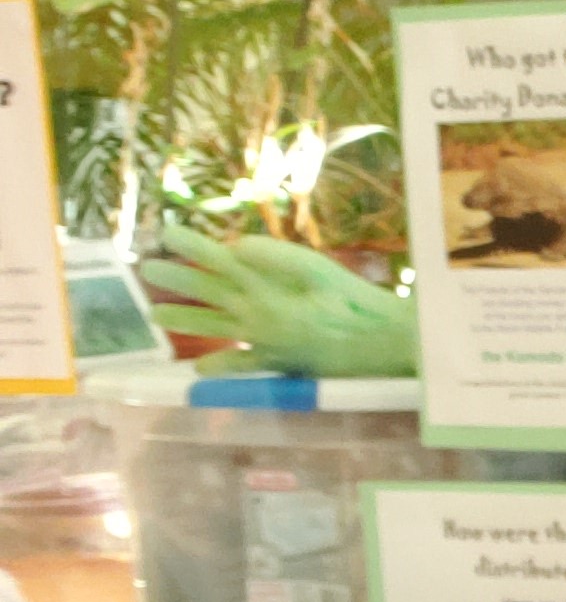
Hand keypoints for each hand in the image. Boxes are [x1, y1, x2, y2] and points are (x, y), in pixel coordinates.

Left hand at [139, 225, 419, 377]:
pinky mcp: (278, 363)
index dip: (192, 246)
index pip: (221, 261)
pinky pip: (241, 365)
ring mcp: (265, 342)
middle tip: (146, 269)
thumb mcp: (320, 269)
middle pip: (210, 292)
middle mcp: (259, 315)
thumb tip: (235, 247)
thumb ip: (277, 257)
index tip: (167, 233)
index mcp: (269, 288)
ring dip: (184, 320)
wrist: (382, 346)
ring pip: (216, 328)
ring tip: (155, 315)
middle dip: (177, 279)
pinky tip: (199, 368)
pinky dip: (220, 366)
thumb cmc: (358, 303)